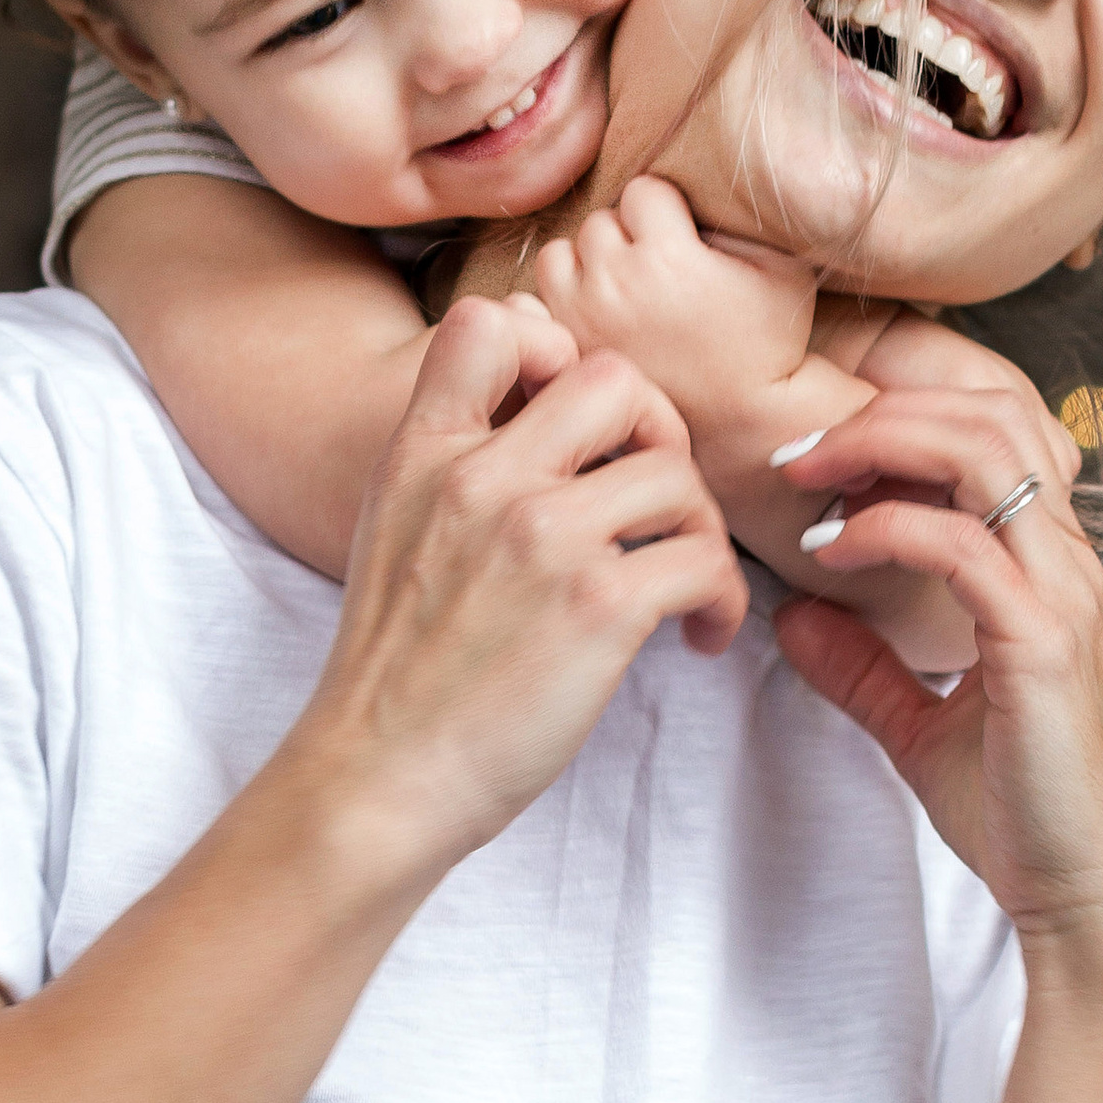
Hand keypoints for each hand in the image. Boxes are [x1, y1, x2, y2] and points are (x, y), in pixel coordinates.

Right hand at [293, 294, 746, 881]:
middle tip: (658, 505)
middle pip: (616, 382)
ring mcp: (542, 537)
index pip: (491, 324)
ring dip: (700, 531)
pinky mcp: (598, 606)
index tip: (579, 429)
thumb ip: (456, 466)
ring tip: (683, 586)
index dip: (557, 355)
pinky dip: (723, 601)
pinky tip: (697, 638)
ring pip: (675, 475)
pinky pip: (706, 562)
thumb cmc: (396, 674)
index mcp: (425, 453)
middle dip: (657, 436)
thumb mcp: (394, 531)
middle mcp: (483, 477)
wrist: (378, 778)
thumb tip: (546, 424)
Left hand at [528, 178, 819, 436]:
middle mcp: (613, 282)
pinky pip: (534, 298)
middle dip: (626, 237)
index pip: (644, 191)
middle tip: (656, 273)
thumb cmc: (767, 345)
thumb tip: (706, 186)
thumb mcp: (781, 271)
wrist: (741, 424)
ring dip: (586, 264)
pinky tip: (592, 317)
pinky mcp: (563, 348)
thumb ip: (743, 217)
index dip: (667, 212)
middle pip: (599, 221)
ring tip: (621, 291)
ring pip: (559, 254)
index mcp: (666, 257)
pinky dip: (558, 302)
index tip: (684, 241)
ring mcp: (580, 317)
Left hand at [770, 380, 1102, 956]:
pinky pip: (962, 543)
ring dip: (881, 446)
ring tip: (808, 478)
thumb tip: (791, 614)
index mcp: (1045, 567)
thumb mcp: (919, 725)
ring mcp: (1061, 595)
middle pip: (990, 415)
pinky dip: (886, 527)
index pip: (990, 432)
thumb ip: (862, 666)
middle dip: (883, 411)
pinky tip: (829, 550)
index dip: (901, 420)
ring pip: (985, 452)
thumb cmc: (1019, 811)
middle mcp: (1064, 563)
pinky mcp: (1041, 641)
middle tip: (797, 452)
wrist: (1083, 893)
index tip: (813, 460)